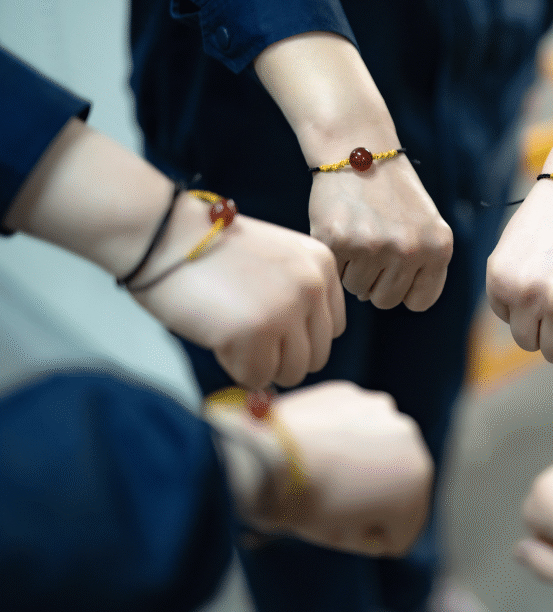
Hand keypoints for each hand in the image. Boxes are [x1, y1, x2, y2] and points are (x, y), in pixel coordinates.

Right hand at [133, 196, 346, 388]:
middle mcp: (312, 286)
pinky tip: (217, 336)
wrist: (161, 234)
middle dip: (280, 356)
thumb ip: (297, 295)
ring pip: (290, 372)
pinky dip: (234, 367)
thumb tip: (305, 350)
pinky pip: (256, 377)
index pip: (332, 329)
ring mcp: (285, 309)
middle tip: (245, 336)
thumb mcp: (275, 260)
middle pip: (316, 356)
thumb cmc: (210, 250)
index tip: (268, 323)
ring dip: (259, 364)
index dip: (298, 336)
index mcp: (321, 265)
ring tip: (230, 332)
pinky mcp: (254, 332)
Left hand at [209, 381, 433, 556]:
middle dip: (375, 494)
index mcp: (417, 479)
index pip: (404, 527)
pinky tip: (316, 447)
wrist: (264, 457)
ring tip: (324, 472)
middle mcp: (409, 438)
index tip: (343, 531)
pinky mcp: (350, 393)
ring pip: (378, 447)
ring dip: (361, 460)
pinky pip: (353, 424)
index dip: (373, 537)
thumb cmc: (306, 501)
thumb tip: (371, 516)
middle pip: (399, 481)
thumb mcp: (345, 535)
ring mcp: (380, 410)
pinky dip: (342, 435)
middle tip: (335, 502)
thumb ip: (371, 528)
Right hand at [253, 31, 452, 310]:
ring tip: (359, 234)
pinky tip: (343, 229)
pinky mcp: (339, 242)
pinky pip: (337, 275)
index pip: (419, 302)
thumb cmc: (392, 194)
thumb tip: (403, 302)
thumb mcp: (426, 226)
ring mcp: (374, 247)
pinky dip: (337, 258)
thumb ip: (424, 266)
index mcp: (439, 248)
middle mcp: (410, 250)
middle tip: (372, 246)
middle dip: (376, 281)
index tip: (395, 268)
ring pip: (359, 291)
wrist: (359, 150)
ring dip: (355, 270)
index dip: (403, 288)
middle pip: (386, 301)